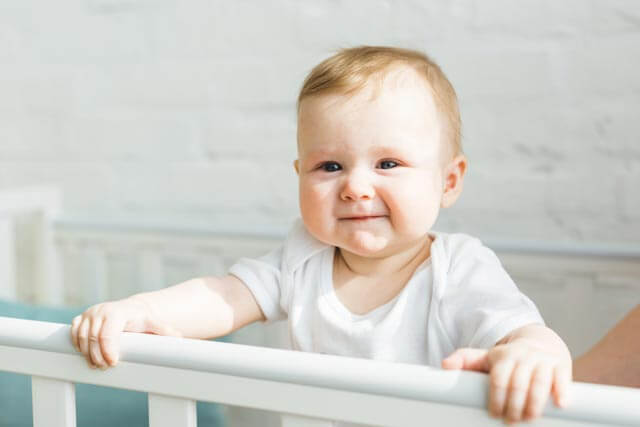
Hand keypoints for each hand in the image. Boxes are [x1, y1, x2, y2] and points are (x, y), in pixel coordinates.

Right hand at [70, 297, 176, 368]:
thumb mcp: (154, 325)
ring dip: (86, 353)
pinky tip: (87, 354)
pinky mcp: (80, 318)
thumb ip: (165, 331)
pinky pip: (73, 333)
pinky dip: (77, 345)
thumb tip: (179, 338)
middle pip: (92, 338)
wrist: (130, 310)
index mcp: (117, 312)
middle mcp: (100, 311)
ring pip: (81, 337)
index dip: (108, 350)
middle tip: (105, 367)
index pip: (107, 333)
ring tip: (97, 365)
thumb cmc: (142, 320)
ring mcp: (88, 314)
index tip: (113, 363)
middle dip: (97, 355)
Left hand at [442, 340, 571, 423]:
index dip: (496, 398)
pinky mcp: (561, 365)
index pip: (498, 378)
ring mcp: (543, 360)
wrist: (541, 341)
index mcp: (504, 356)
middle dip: (514, 405)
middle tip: (510, 422)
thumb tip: (444, 366)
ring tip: (529, 419)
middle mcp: (524, 356)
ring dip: (534, 404)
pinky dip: (562, 391)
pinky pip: (562, 378)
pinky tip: (561, 405)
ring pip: (539, 382)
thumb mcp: (487, 356)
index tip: (494, 414)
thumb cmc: (510, 357)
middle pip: (518, 383)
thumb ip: (465, 360)